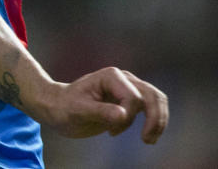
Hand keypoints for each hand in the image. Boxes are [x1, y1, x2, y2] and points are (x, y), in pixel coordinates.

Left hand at [35, 67, 167, 143]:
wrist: (58, 108)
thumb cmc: (64, 107)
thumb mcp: (78, 111)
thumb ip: (100, 112)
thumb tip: (123, 115)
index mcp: (111, 76)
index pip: (133, 98)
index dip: (128, 117)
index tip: (111, 132)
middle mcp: (123, 78)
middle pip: (152, 95)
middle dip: (155, 119)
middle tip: (146, 140)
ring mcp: (128, 87)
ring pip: (156, 100)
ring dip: (159, 121)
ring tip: (148, 140)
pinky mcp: (129, 99)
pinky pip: (151, 107)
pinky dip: (155, 121)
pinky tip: (145, 137)